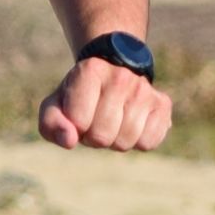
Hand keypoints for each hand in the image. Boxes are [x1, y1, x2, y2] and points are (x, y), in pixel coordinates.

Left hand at [39, 58, 173, 151]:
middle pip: (102, 136)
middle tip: (96, 120)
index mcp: (89, 71)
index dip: (76, 127)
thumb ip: (51, 124)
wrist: (113, 72)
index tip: (78, 114)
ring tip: (113, 121)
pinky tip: (133, 125)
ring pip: (126, 142)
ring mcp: (144, 90)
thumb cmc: (79, 96)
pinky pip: (148, 143)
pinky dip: (138, 142)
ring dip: (115, 140)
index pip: (79, 122)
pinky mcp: (163, 104)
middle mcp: (120, 77)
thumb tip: (69, 140)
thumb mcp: (56, 105)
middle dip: (94, 137)